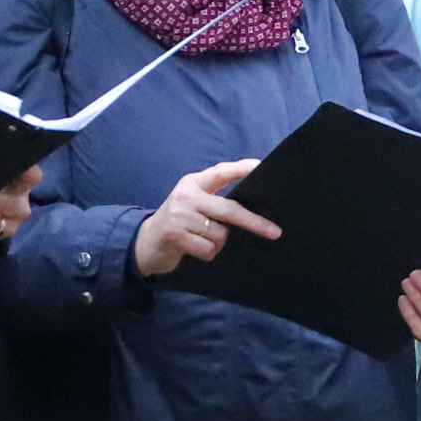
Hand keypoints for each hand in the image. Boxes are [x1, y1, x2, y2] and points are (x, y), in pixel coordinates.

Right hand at [132, 158, 276, 276]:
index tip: (260, 166)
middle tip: (274, 231)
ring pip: (220, 234)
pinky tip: (195, 249)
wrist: (146, 242)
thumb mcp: (192, 203)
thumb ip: (214, 200)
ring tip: (203, 240)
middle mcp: (186, 195)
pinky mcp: (174, 235)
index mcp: (193, 183)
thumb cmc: (179, 223)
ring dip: (218, 243)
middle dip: (254, 222)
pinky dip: (207, 253)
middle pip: (229, 209)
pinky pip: (208, 249)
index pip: (220, 172)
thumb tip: (252, 207)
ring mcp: (179, 215)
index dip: (241, 169)